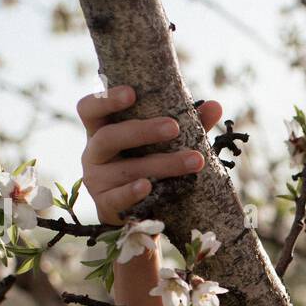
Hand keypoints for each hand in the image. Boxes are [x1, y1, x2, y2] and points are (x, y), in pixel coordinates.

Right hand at [76, 84, 222, 226]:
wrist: (141, 213)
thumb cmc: (150, 166)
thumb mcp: (163, 144)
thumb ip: (186, 125)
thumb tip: (215, 106)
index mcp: (102, 131)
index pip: (90, 109)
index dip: (106, 99)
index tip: (132, 92)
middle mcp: (93, 153)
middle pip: (109, 137)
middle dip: (142, 131)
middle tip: (173, 127)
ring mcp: (96, 180)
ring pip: (126, 169)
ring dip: (161, 164)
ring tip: (194, 160)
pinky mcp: (106, 205)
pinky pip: (118, 198)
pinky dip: (133, 192)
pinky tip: (148, 186)